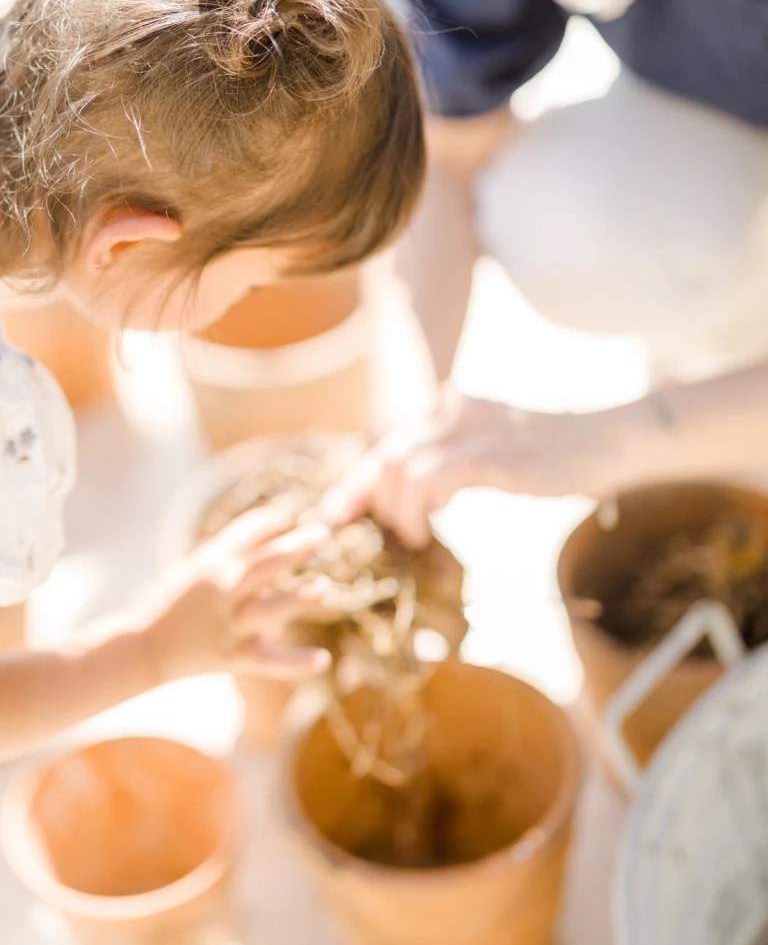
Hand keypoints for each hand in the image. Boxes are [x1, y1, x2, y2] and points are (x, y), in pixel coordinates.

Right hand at [144, 505, 334, 683]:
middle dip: (292, 549)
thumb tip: (279, 551)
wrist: (141, 648)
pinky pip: (268, 661)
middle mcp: (220, 593)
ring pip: (267, 611)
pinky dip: (295, 663)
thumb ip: (234, 560)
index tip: (289, 513)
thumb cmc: (170, 604)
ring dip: (297, 599)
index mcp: (209, 565)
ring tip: (324, 587)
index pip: (244, 535)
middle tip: (321, 533)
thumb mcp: (196, 571)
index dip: (268, 520)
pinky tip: (323, 659)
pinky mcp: (232, 657)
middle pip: (261, 566)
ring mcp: (227, 626)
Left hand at [322, 389, 622, 545]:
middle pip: (386, 454)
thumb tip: (415, 500)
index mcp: (452, 409)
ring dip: (397, 509)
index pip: (389, 444)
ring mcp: (473, 431)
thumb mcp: (493, 456)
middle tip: (359, 530)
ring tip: (409, 535)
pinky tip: (433, 521)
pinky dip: (423, 504)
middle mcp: (455, 412)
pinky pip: (436, 478)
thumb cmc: (555, 457)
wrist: (610, 442)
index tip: (333, 514)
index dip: (356, 482)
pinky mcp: (493, 454)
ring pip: (403, 467)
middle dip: (363, 497)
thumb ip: (452, 467)